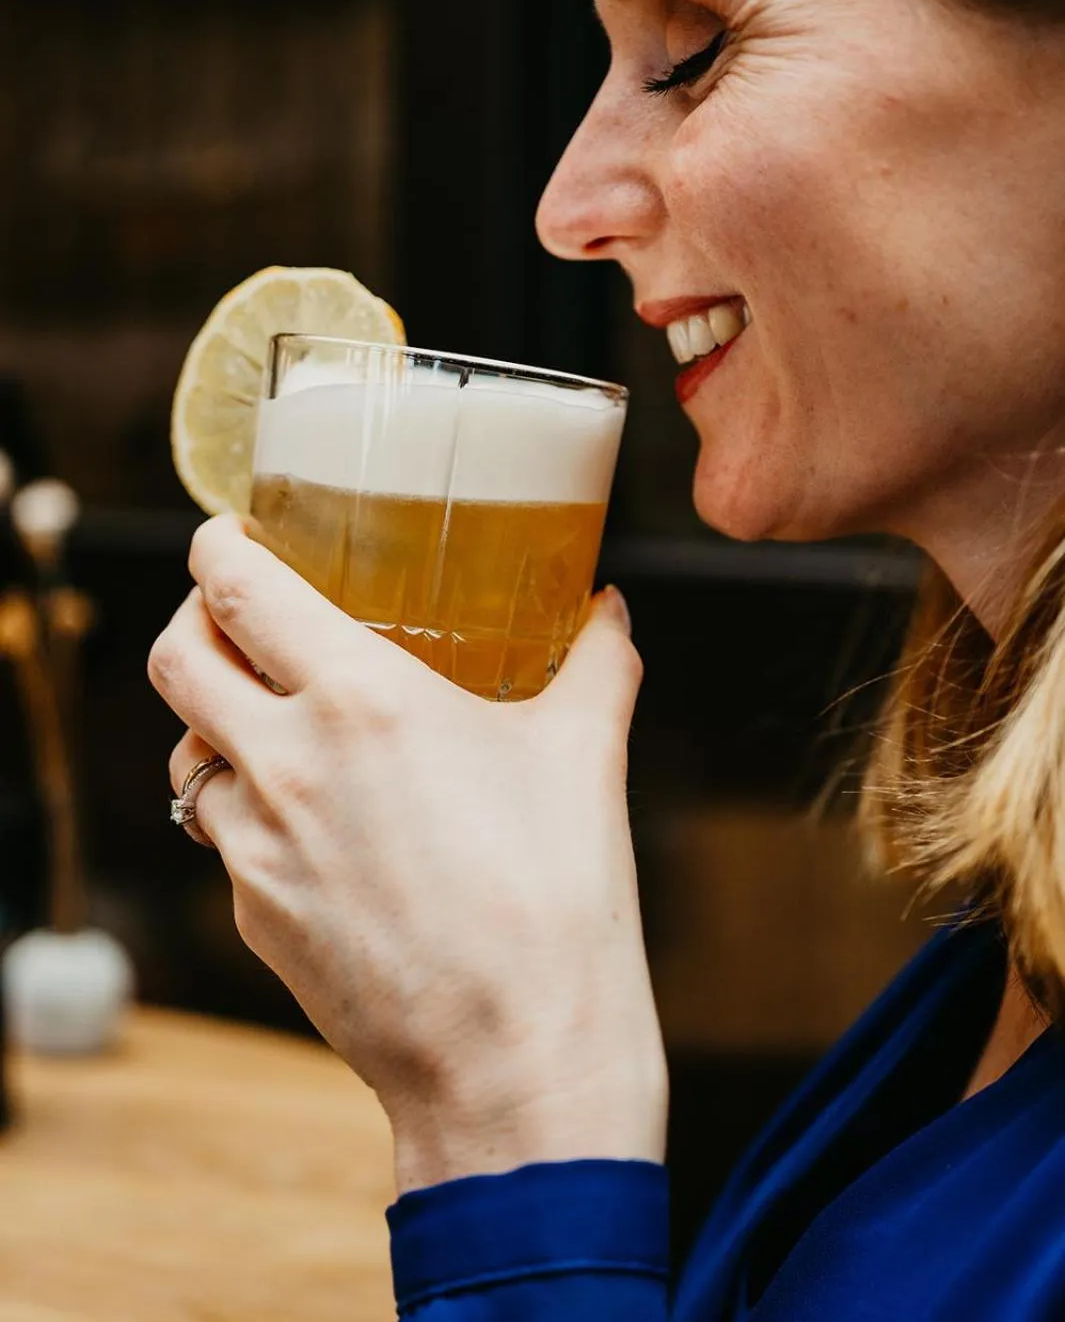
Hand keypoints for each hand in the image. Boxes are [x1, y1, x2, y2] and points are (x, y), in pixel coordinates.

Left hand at [149, 515, 667, 1190]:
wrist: (515, 1066)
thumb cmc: (555, 905)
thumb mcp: (586, 757)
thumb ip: (596, 663)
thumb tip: (611, 610)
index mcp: (360, 699)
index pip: (236, 588)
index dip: (216, 546)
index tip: (229, 534)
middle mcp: (286, 763)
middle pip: (176, 659)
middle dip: (192, 622)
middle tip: (235, 615)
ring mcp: (256, 848)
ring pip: (186, 756)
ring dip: (215, 724)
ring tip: (274, 724)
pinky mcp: (254, 916)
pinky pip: (226, 840)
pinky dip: (251, 812)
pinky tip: (320, 826)